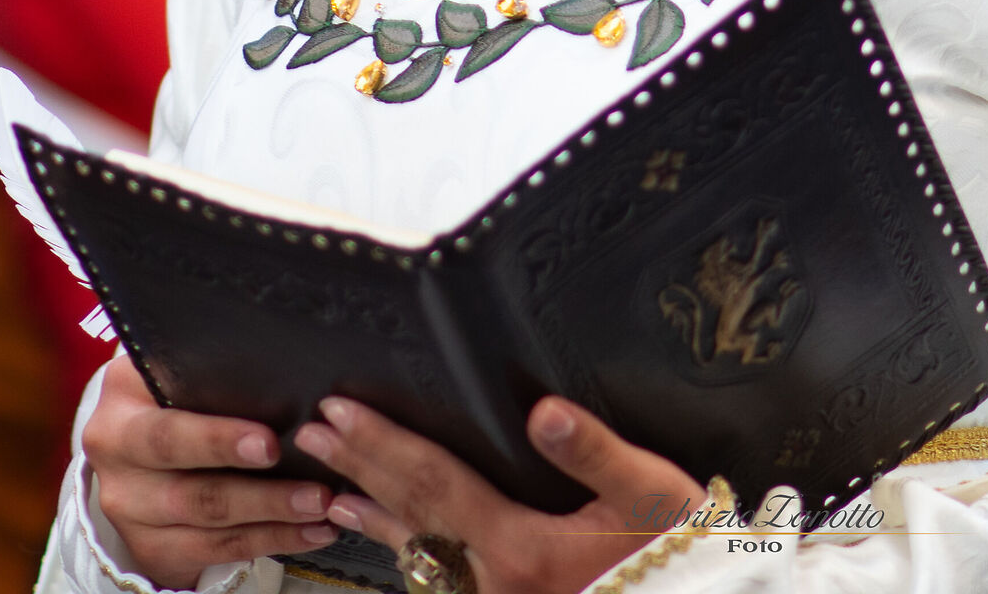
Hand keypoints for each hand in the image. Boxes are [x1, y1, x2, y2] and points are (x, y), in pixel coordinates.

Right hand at [84, 353, 338, 586]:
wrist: (134, 439)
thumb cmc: (171, 389)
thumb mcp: (173, 370)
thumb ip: (212, 370)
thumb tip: (287, 366)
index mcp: (120, 413)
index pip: (168, 433)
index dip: (218, 441)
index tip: (270, 443)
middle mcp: (118, 469)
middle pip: (192, 492)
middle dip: (260, 494)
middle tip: (315, 491)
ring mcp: (132, 515)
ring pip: (210, 527)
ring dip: (274, 520)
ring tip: (321, 508)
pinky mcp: (153, 548)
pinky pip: (218, 551)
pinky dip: (270, 540)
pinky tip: (309, 530)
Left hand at [296, 394, 708, 593]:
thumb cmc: (673, 555)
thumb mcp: (650, 493)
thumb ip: (594, 452)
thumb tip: (540, 412)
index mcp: (523, 549)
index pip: (434, 484)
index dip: (383, 444)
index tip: (341, 411)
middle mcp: (495, 586)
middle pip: (412, 518)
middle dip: (360, 470)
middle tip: (314, 434)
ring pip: (418, 560)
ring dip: (374, 521)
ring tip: (333, 493)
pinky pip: (441, 584)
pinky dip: (410, 558)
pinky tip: (397, 548)